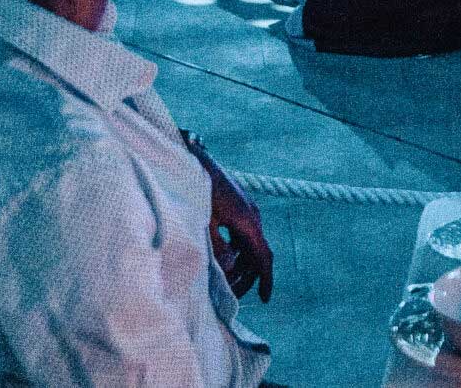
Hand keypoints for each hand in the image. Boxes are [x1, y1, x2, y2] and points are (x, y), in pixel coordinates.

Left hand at [199, 152, 273, 302]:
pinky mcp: (239, 207)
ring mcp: (247, 210)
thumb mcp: (205, 223)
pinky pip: (243, 235)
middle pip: (257, 254)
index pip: (263, 257)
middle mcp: (253, 216)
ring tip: (224, 282)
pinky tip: (221, 259)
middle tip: (233, 297)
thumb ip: (218, 248)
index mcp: (248, 222)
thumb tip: (230, 269)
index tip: (265, 300)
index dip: (266, 280)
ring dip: (240, 265)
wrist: (194, 160)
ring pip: (250, 245)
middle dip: (248, 277)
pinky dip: (236, 251)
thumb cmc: (198, 191)